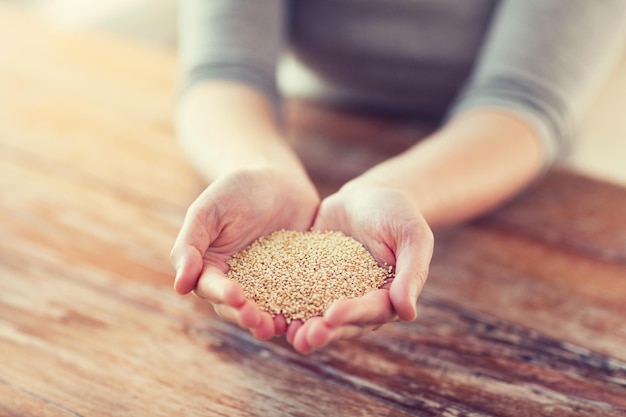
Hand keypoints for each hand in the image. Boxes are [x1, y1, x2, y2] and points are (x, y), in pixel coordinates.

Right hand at [170, 168, 318, 339]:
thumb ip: (190, 244)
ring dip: (271, 323)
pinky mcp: (294, 282)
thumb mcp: (209, 209)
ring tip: (281, 328)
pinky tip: (309, 317)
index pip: (211, 287)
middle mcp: (237, 283)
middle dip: (247, 316)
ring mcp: (267, 285)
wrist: (278, 180)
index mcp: (211, 268)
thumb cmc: (236, 190)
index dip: (222, 295)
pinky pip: (296, 300)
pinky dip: (300, 311)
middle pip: (238, 308)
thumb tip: (179, 286)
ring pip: (266, 311)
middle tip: (259, 321)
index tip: (235, 297)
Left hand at [287, 182, 432, 353]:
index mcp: (387, 297)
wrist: (368, 196)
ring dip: (302, 327)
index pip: (371, 311)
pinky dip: (283, 303)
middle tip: (304, 337)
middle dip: (323, 331)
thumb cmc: (398, 213)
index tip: (333, 315)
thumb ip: (411, 272)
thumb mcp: (412, 236)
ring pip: (317, 316)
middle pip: (342, 324)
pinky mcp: (311, 280)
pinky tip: (266, 308)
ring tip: (284, 332)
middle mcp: (359, 302)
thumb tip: (408, 312)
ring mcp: (333, 293)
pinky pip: (297, 294)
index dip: (352, 314)